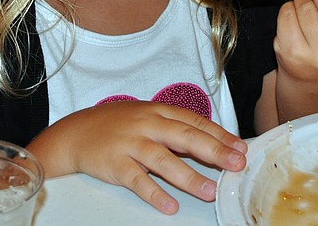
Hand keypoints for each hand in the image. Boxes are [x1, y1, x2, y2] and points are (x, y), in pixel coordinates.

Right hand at [25, 101, 246, 214]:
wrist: (76, 132)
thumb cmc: (118, 125)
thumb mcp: (147, 116)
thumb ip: (175, 127)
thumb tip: (211, 142)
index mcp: (158, 111)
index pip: (195, 122)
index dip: (219, 135)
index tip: (240, 148)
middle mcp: (147, 125)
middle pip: (185, 137)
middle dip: (214, 151)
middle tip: (236, 164)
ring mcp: (131, 144)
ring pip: (164, 160)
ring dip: (189, 176)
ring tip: (210, 191)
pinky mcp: (115, 164)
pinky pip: (138, 180)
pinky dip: (154, 193)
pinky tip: (170, 205)